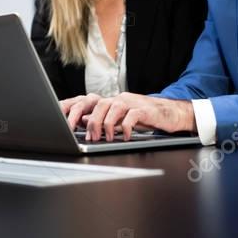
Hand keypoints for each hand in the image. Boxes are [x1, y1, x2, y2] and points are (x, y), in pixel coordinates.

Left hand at [62, 92, 196, 141]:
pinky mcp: (145, 109)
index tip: (66, 124)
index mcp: (112, 101)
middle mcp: (120, 98)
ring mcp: (132, 102)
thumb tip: (84, 123)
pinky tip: (125, 137)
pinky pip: (132, 116)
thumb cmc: (145, 117)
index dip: (77, 111)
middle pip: (99, 104)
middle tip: (90, 137)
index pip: (90, 102)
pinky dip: (126, 127)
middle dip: (91, 121)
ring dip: (107, 125)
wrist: (171, 113)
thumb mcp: (122, 118)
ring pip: (113, 108)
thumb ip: (105, 119)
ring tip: (106, 138)